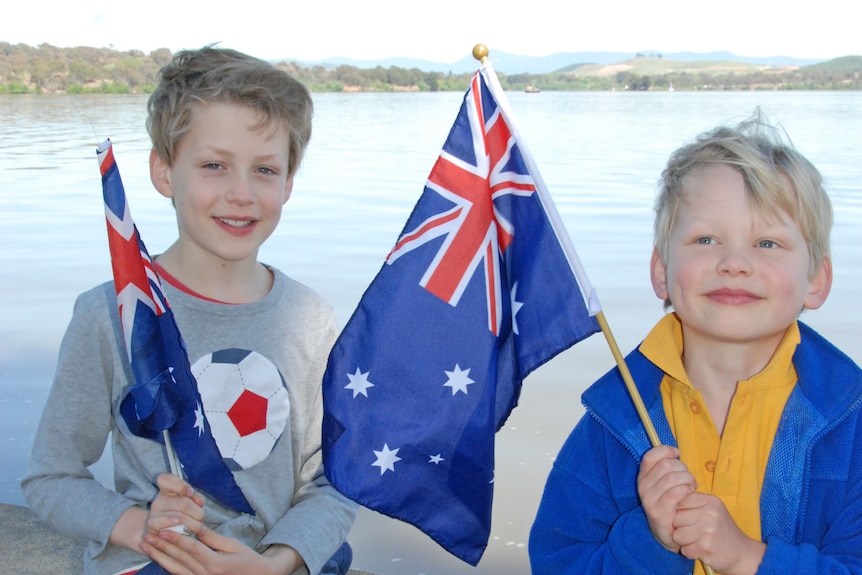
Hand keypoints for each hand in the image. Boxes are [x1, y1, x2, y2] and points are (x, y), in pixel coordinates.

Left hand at [141, 525, 303, 574]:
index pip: (192, 549)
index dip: (176, 539)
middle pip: (179, 559)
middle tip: (146, 536)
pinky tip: (158, 556)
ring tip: (146, 546)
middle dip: (162, 547)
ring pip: (175, 569)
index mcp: (216, 564)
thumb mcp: (233, 545)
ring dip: (159, 557)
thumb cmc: (247, 559)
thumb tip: (196, 527)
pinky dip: (168, 565)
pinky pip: (180, 574)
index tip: (163, 530)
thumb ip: (212, 538)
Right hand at [147, 473, 205, 535]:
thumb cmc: (181, 517)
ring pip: (179, 516)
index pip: (166, 479)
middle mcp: (159, 501)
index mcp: (167, 492)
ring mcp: (154, 513)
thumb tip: (199, 501)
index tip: (190, 492)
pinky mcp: (151, 526)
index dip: (180, 485)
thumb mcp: (190, 505)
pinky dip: (170, 523)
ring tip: (198, 529)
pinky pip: (161, 522)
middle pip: (183, 503)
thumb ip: (196, 499)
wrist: (161, 536)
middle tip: (201, 520)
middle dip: (197, 513)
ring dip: (193, 525)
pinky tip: (179, 525)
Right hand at [637, 445, 696, 551]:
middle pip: (665, 465)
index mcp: (643, 477)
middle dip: (683, 468)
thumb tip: (675, 450)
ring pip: (672, 477)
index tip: (677, 454)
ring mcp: (648, 500)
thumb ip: (667, 468)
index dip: (665, 450)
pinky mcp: (657, 512)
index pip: (650, 456)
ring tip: (692, 486)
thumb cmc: (673, 504)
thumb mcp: (666, 484)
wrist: (671, 533)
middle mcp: (642, 487)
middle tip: (689, 478)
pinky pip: (674, 493)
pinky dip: (685, 490)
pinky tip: (690, 493)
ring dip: (687, 479)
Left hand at [673, 492, 765, 574]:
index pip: (678, 500)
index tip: (686, 519)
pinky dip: (690, 553)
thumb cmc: (721, 530)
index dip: (677, 512)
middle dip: (679, 528)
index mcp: (709, 500)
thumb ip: (692, 504)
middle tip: (692, 533)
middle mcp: (710, 513)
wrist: (743, 554)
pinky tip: (701, 550)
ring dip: (684, 542)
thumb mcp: (711, 510)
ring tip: (697, 541)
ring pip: (677, 535)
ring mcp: (709, 530)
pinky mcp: (707, 547)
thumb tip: (666, 501)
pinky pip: (685, 549)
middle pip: (675, 518)